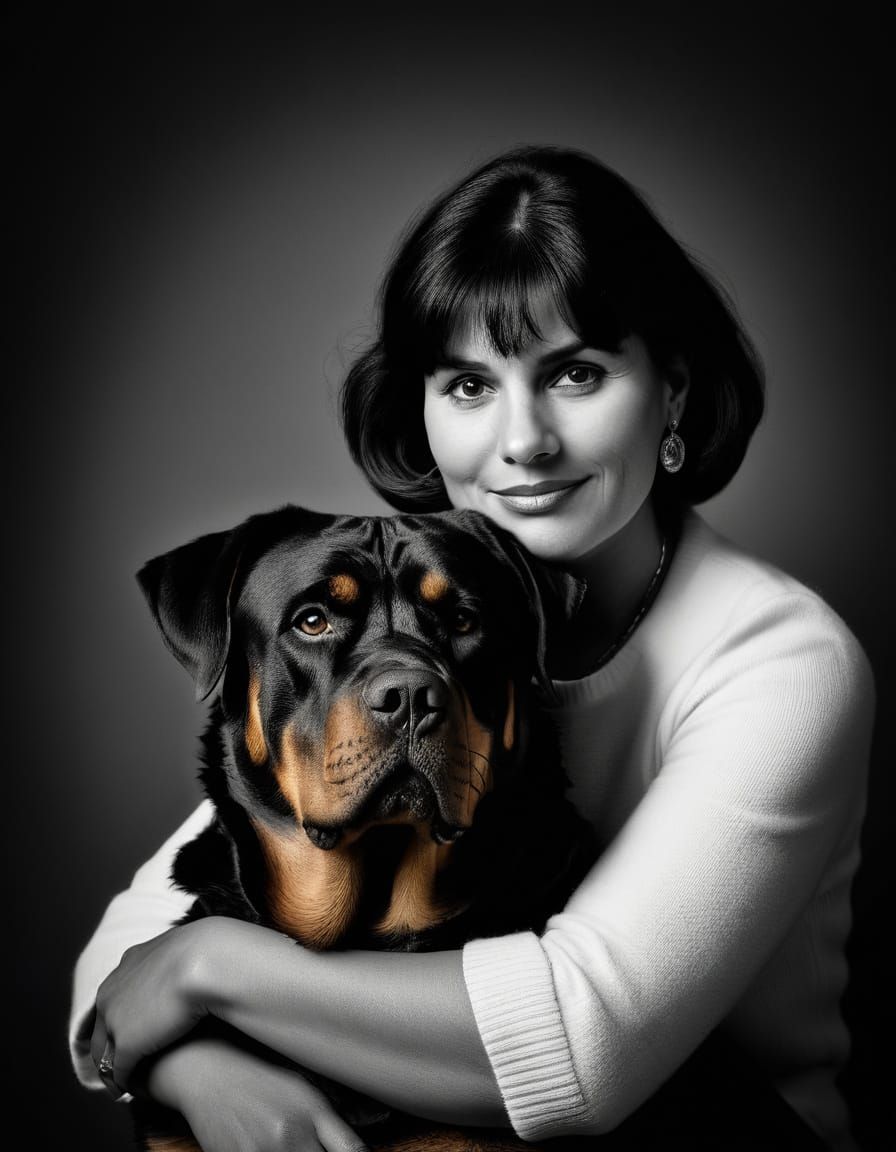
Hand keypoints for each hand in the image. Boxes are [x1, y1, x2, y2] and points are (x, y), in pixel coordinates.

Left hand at [90, 917, 227, 1093]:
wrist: (206, 960)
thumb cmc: (208, 951)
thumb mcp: (186, 947)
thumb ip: (178, 958)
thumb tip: (191, 958)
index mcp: (127, 964)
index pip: (111, 996)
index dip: (114, 1016)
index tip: (121, 1029)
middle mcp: (112, 991)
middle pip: (99, 1028)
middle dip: (104, 1047)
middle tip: (112, 1064)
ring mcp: (115, 1018)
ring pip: (103, 1053)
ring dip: (110, 1070)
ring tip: (119, 1085)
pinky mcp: (126, 1043)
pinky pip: (118, 1070)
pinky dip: (122, 1082)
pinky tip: (130, 1090)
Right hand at [145, 1030, 369, 1151]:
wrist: (205, 1068)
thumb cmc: (258, 1073)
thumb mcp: (302, 1083)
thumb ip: (343, 1104)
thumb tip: (381, 1117)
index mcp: (313, 1110)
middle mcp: (291, 1132)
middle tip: (318, 1148)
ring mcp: (262, 1149)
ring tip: (297, 1147)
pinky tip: (275, 1149)